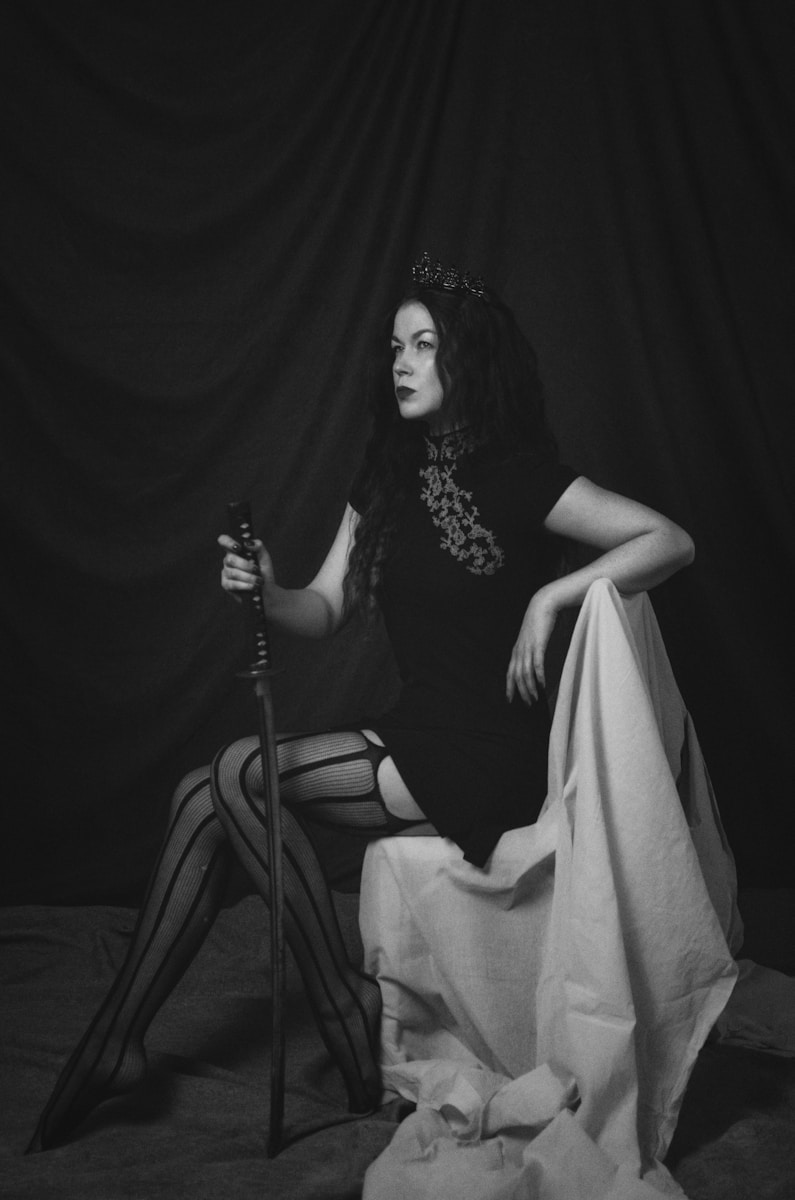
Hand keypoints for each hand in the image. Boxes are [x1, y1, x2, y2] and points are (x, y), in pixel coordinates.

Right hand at [218, 534, 274, 602]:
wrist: (267, 589)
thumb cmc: (263, 571)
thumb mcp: (264, 556)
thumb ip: (258, 546)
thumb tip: (247, 544)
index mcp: (235, 550)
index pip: (224, 540)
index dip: (227, 542)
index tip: (239, 548)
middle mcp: (228, 560)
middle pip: (230, 559)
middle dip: (246, 565)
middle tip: (257, 570)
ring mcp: (226, 572)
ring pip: (233, 572)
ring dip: (249, 577)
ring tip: (259, 581)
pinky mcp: (226, 585)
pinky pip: (233, 584)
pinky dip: (245, 585)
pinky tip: (253, 587)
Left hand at [506, 587, 558, 705]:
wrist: (542, 605)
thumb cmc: (538, 623)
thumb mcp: (530, 639)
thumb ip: (529, 651)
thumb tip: (532, 663)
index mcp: (516, 651)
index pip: (509, 673)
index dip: (509, 687)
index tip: (510, 700)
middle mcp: (519, 651)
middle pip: (517, 677)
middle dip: (521, 692)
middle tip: (528, 704)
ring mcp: (527, 648)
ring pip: (525, 673)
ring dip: (530, 687)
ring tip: (535, 698)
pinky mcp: (538, 644)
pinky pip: (537, 663)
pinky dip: (539, 675)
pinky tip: (542, 684)